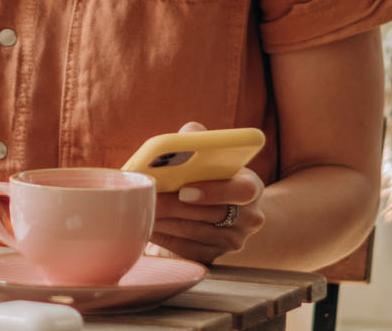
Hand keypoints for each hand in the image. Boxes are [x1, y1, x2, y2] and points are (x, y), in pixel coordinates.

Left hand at [148, 122, 265, 264]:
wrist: (230, 211)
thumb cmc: (213, 176)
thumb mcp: (213, 156)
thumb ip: (201, 140)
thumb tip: (189, 134)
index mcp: (251, 187)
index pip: (242, 191)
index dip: (214, 192)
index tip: (184, 190)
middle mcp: (249, 218)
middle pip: (209, 215)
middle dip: (173, 206)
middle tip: (146, 198)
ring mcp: (233, 241)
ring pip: (194, 233)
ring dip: (164, 221)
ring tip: (139, 209)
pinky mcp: (215, 256)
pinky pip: (186, 249)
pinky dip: (164, 237)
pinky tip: (146, 225)